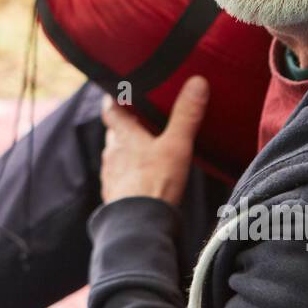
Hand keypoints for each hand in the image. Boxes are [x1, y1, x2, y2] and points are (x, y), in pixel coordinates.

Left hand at [100, 76, 209, 206]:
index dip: (113, 100)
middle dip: (124, 127)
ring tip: (143, 150)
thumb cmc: (155, 182)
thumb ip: (186, 115)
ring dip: (125, 152)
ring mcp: (111, 176)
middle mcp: (113, 154)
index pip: (111, 111)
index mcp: (124, 137)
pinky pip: (118, 179)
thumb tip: (196, 82)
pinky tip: (141, 180)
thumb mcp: (176, 145)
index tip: (116, 91)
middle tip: (138, 120)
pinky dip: (127, 175)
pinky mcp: (114, 196)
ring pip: (115, 157)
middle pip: (114, 134)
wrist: (138, 224)